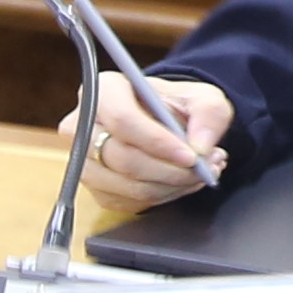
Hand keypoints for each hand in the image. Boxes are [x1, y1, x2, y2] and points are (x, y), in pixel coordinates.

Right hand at [72, 71, 230, 209]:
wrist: (162, 121)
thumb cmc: (174, 105)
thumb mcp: (201, 96)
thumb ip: (208, 113)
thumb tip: (201, 146)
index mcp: (104, 90)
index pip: (122, 120)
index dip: (157, 142)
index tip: (191, 155)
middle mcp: (83, 125)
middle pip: (124, 159)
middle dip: (171, 170)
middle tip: (206, 167)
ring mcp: (84, 161)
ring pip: (128, 186)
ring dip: (172, 186)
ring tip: (201, 173)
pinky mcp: (95, 188)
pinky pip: (130, 202)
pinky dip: (164, 196)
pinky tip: (183, 182)